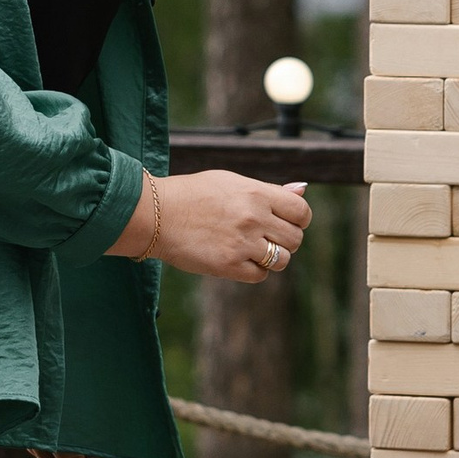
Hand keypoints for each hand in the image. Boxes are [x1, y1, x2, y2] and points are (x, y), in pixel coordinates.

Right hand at [115, 170, 310, 281]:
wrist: (156, 214)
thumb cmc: (192, 194)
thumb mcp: (231, 182)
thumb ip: (268, 189)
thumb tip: (302, 190)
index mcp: (257, 193)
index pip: (302, 212)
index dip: (299, 220)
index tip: (286, 222)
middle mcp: (254, 218)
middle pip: (295, 238)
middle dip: (285, 240)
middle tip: (265, 237)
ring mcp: (242, 243)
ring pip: (282, 260)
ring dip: (272, 258)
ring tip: (251, 249)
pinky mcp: (229, 266)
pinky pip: (260, 275)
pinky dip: (254, 271)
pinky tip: (238, 259)